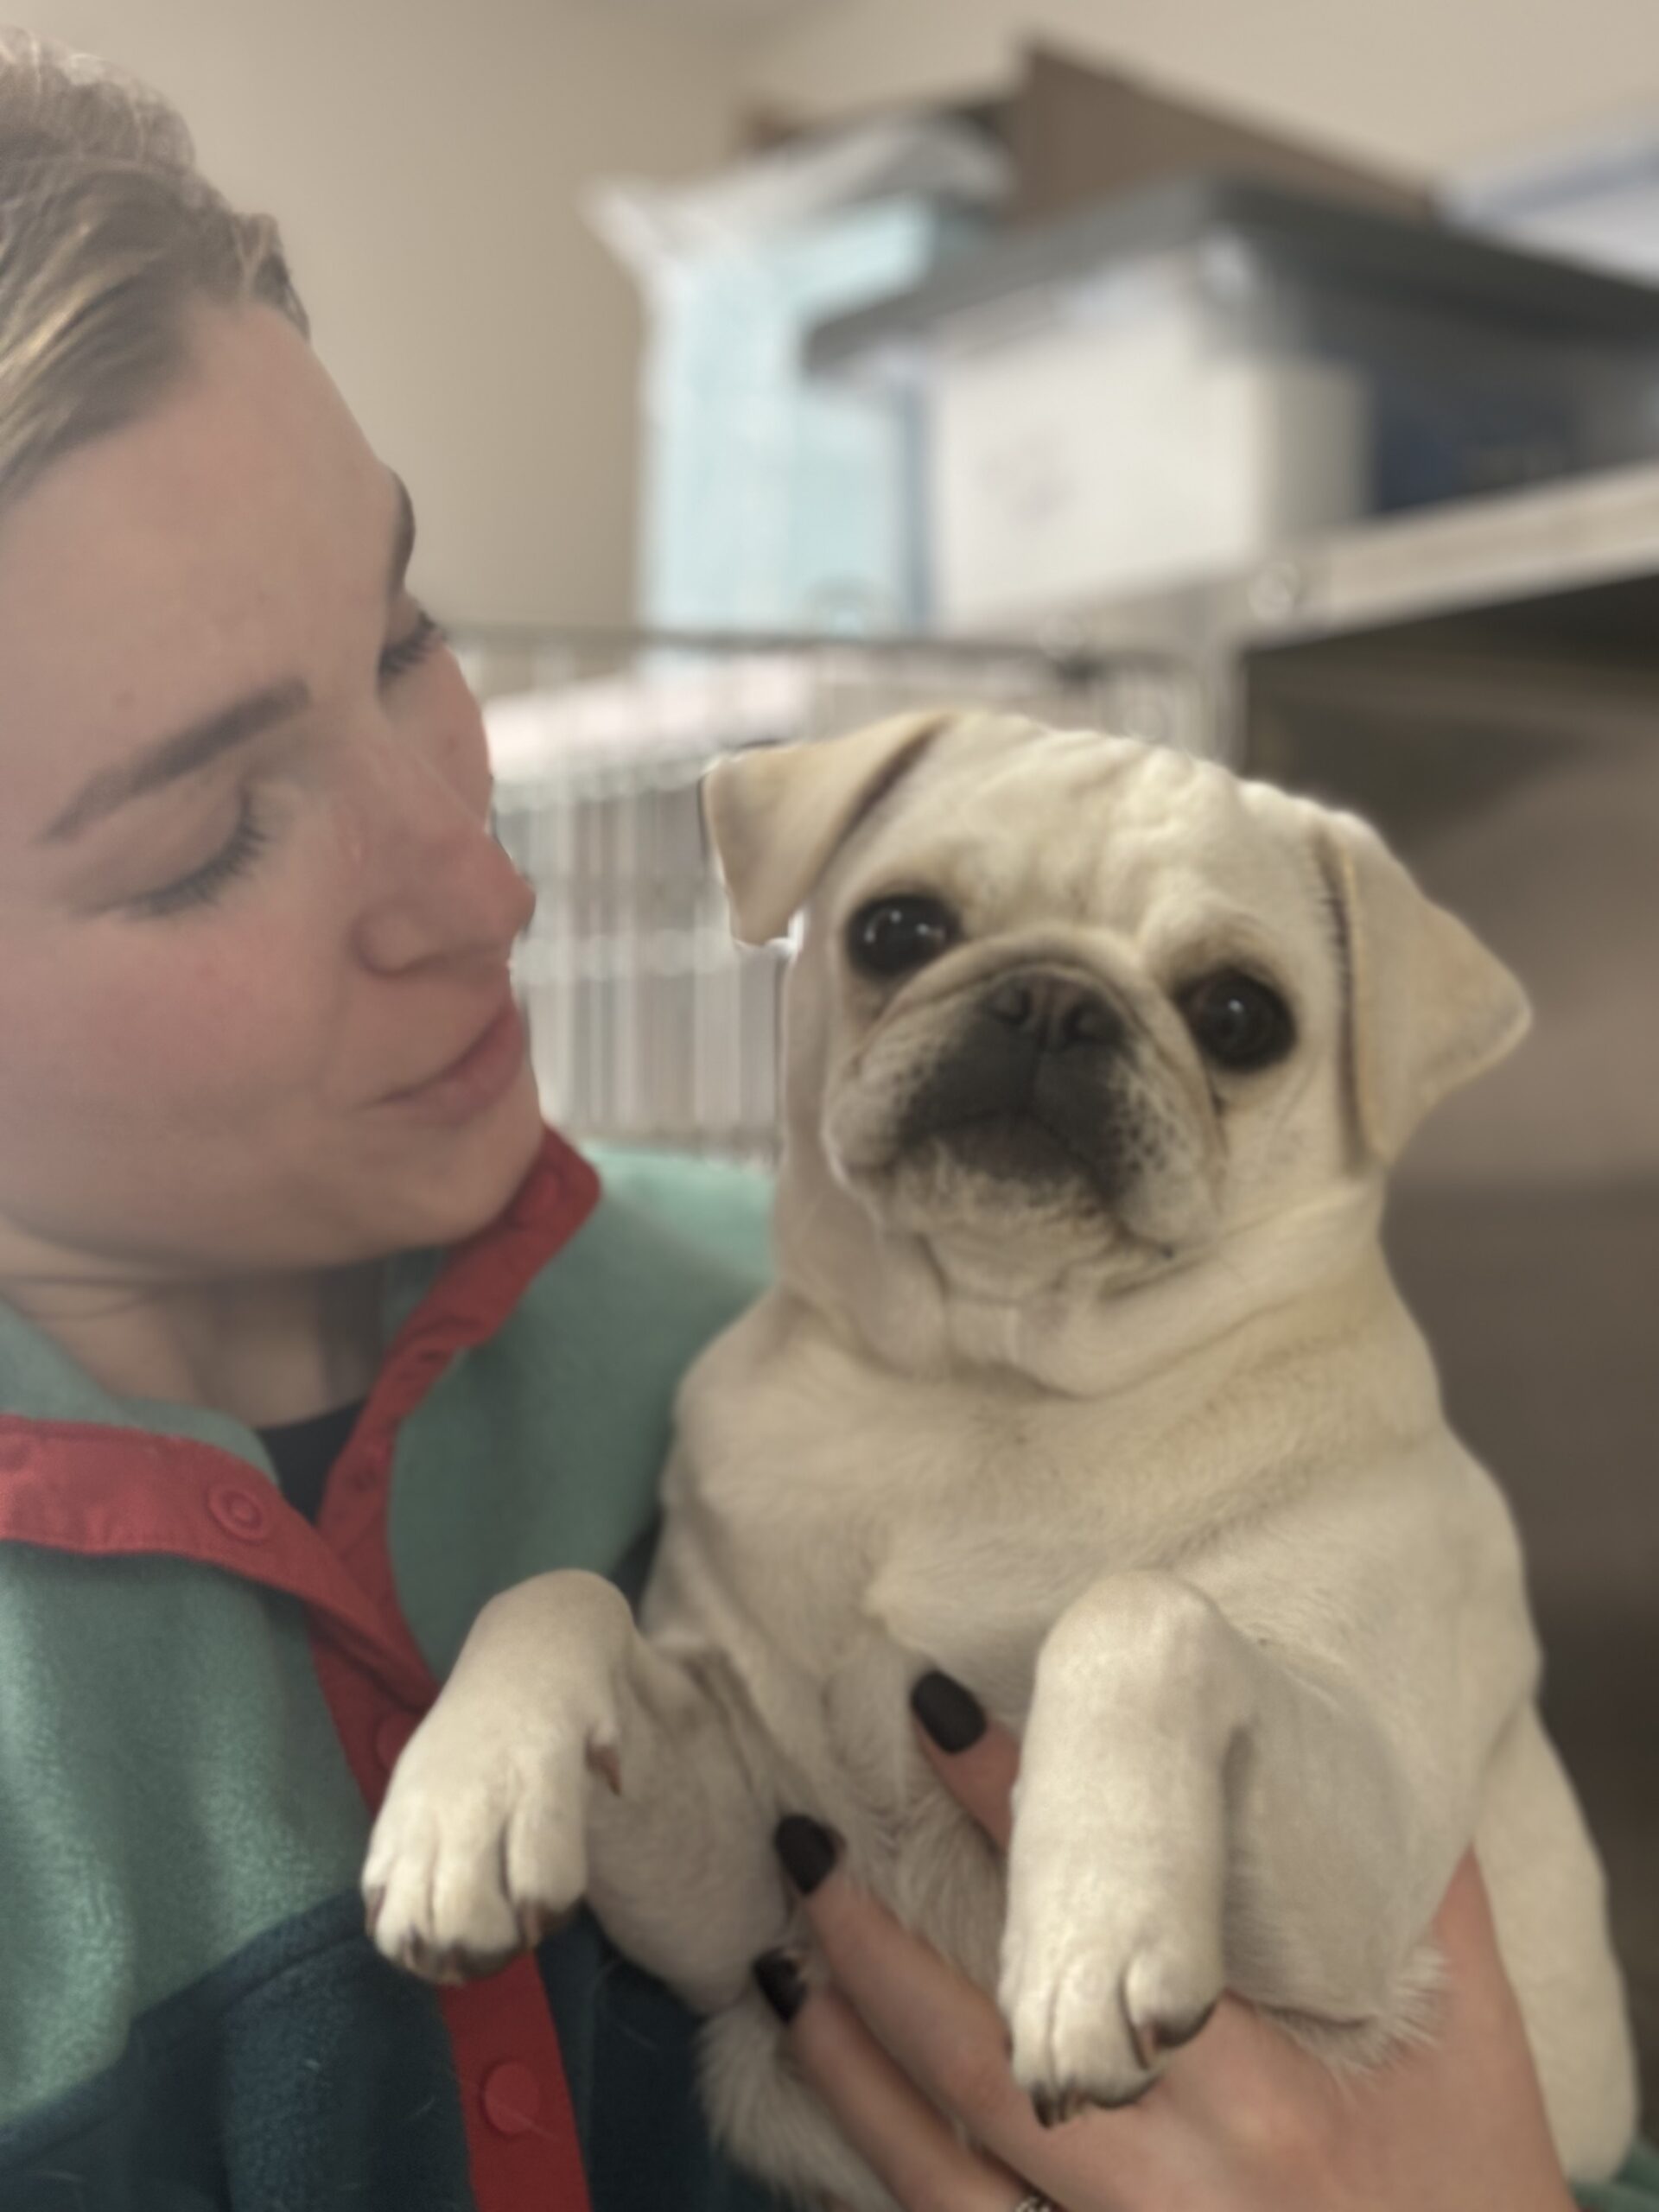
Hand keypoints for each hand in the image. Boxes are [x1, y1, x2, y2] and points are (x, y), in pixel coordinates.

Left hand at [754, 1677, 1576, 2211]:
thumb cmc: (1476, 2201)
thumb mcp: (1474, 2049)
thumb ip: (1423, 1901)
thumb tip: (1372, 1763)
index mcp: (1266, 2100)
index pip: (1108, 1925)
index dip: (1008, 1811)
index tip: (935, 1715)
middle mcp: (1176, 2193)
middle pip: (985, 2052)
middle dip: (876, 1941)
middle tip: (806, 1839)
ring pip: (935, 2164)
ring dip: (845, 2057)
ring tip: (781, 1961)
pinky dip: (871, 2185)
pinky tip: (822, 2120)